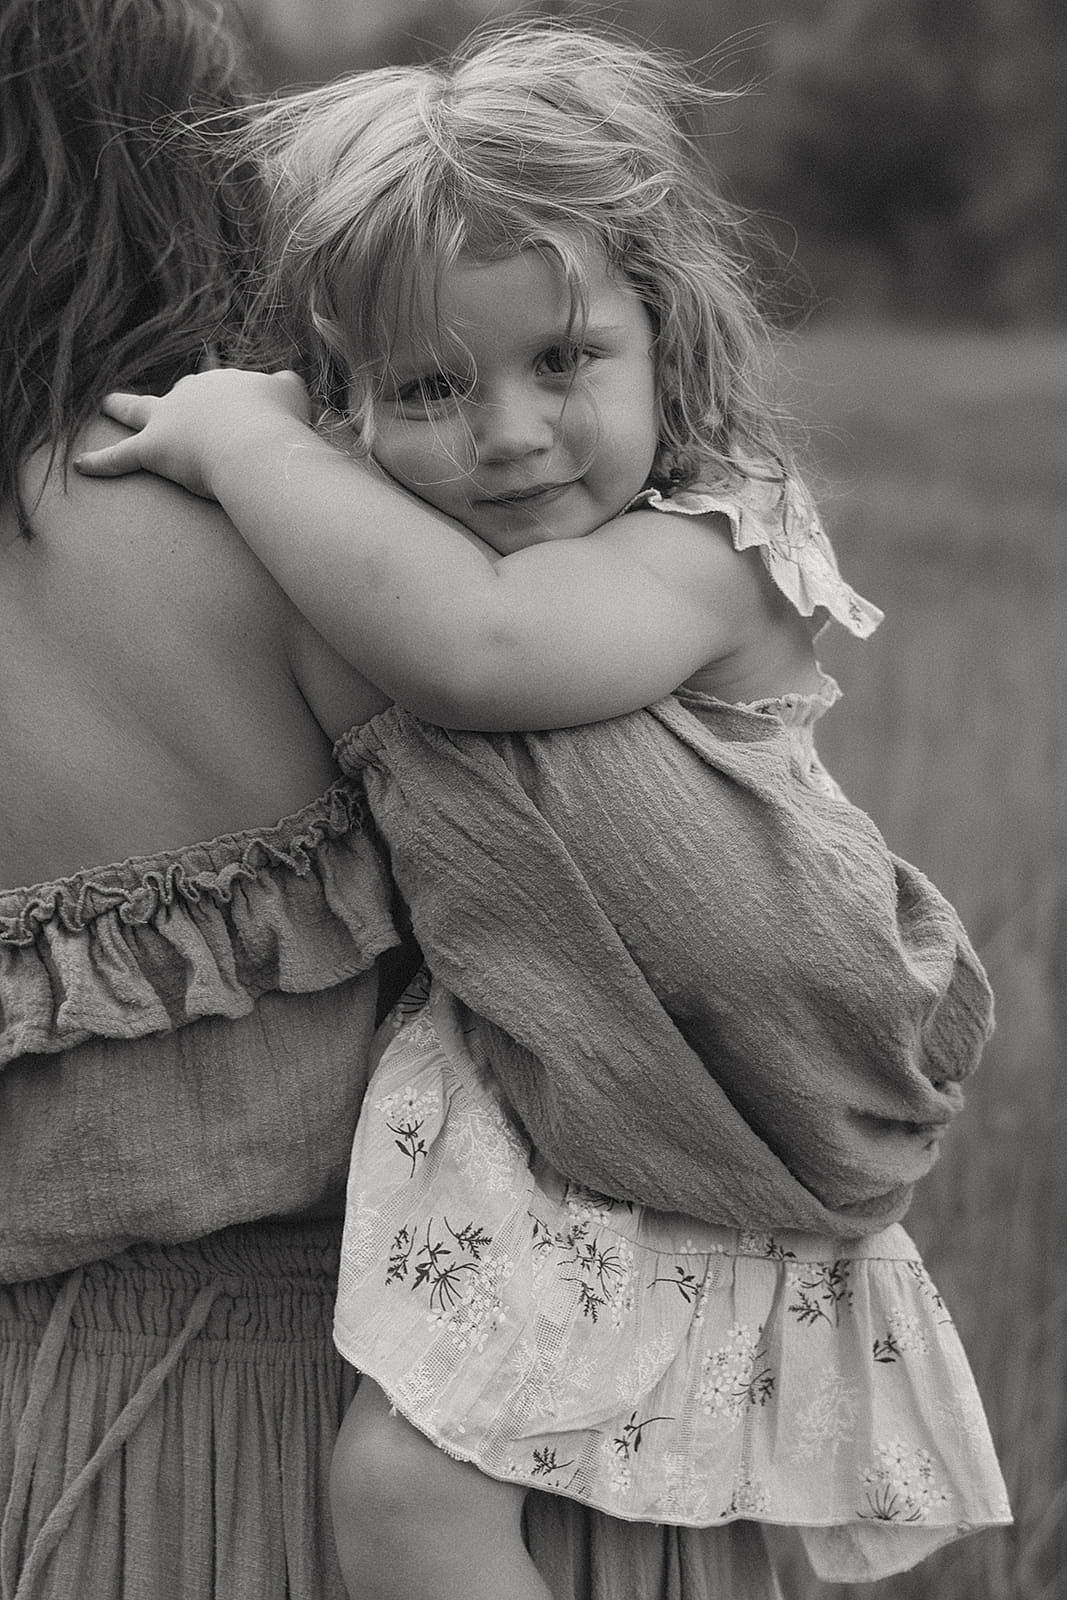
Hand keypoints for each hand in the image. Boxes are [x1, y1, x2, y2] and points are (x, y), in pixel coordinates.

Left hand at [74, 368, 313, 498]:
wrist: (255, 442)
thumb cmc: (278, 421)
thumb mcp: (292, 394)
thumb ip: (286, 385)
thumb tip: (284, 382)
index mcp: (223, 382)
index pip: (219, 386)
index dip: (227, 400)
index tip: (237, 411)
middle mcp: (191, 393)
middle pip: (181, 393)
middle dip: (181, 402)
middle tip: (186, 415)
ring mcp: (169, 420)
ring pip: (139, 409)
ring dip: (121, 407)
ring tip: (107, 404)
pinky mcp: (153, 450)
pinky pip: (121, 457)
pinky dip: (101, 463)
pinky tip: (80, 466)